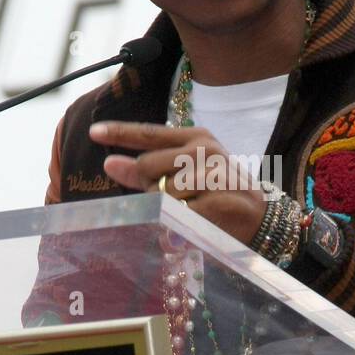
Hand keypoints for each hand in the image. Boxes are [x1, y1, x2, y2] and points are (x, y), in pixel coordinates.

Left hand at [89, 120, 266, 246]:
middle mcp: (204, 149)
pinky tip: (195, 220)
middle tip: (177, 198)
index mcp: (195, 137)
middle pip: (149, 166)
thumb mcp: (183, 175)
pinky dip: (179, 221)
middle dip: (150, 186)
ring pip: (162, 191)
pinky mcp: (218, 198)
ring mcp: (213, 173)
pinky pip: (179, 212)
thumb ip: (145, 170)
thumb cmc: (216, 193)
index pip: (149, 133)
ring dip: (167, 207)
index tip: (93, 132)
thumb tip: (109, 163)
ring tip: (191, 210)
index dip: (120, 133)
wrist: (260, 217)